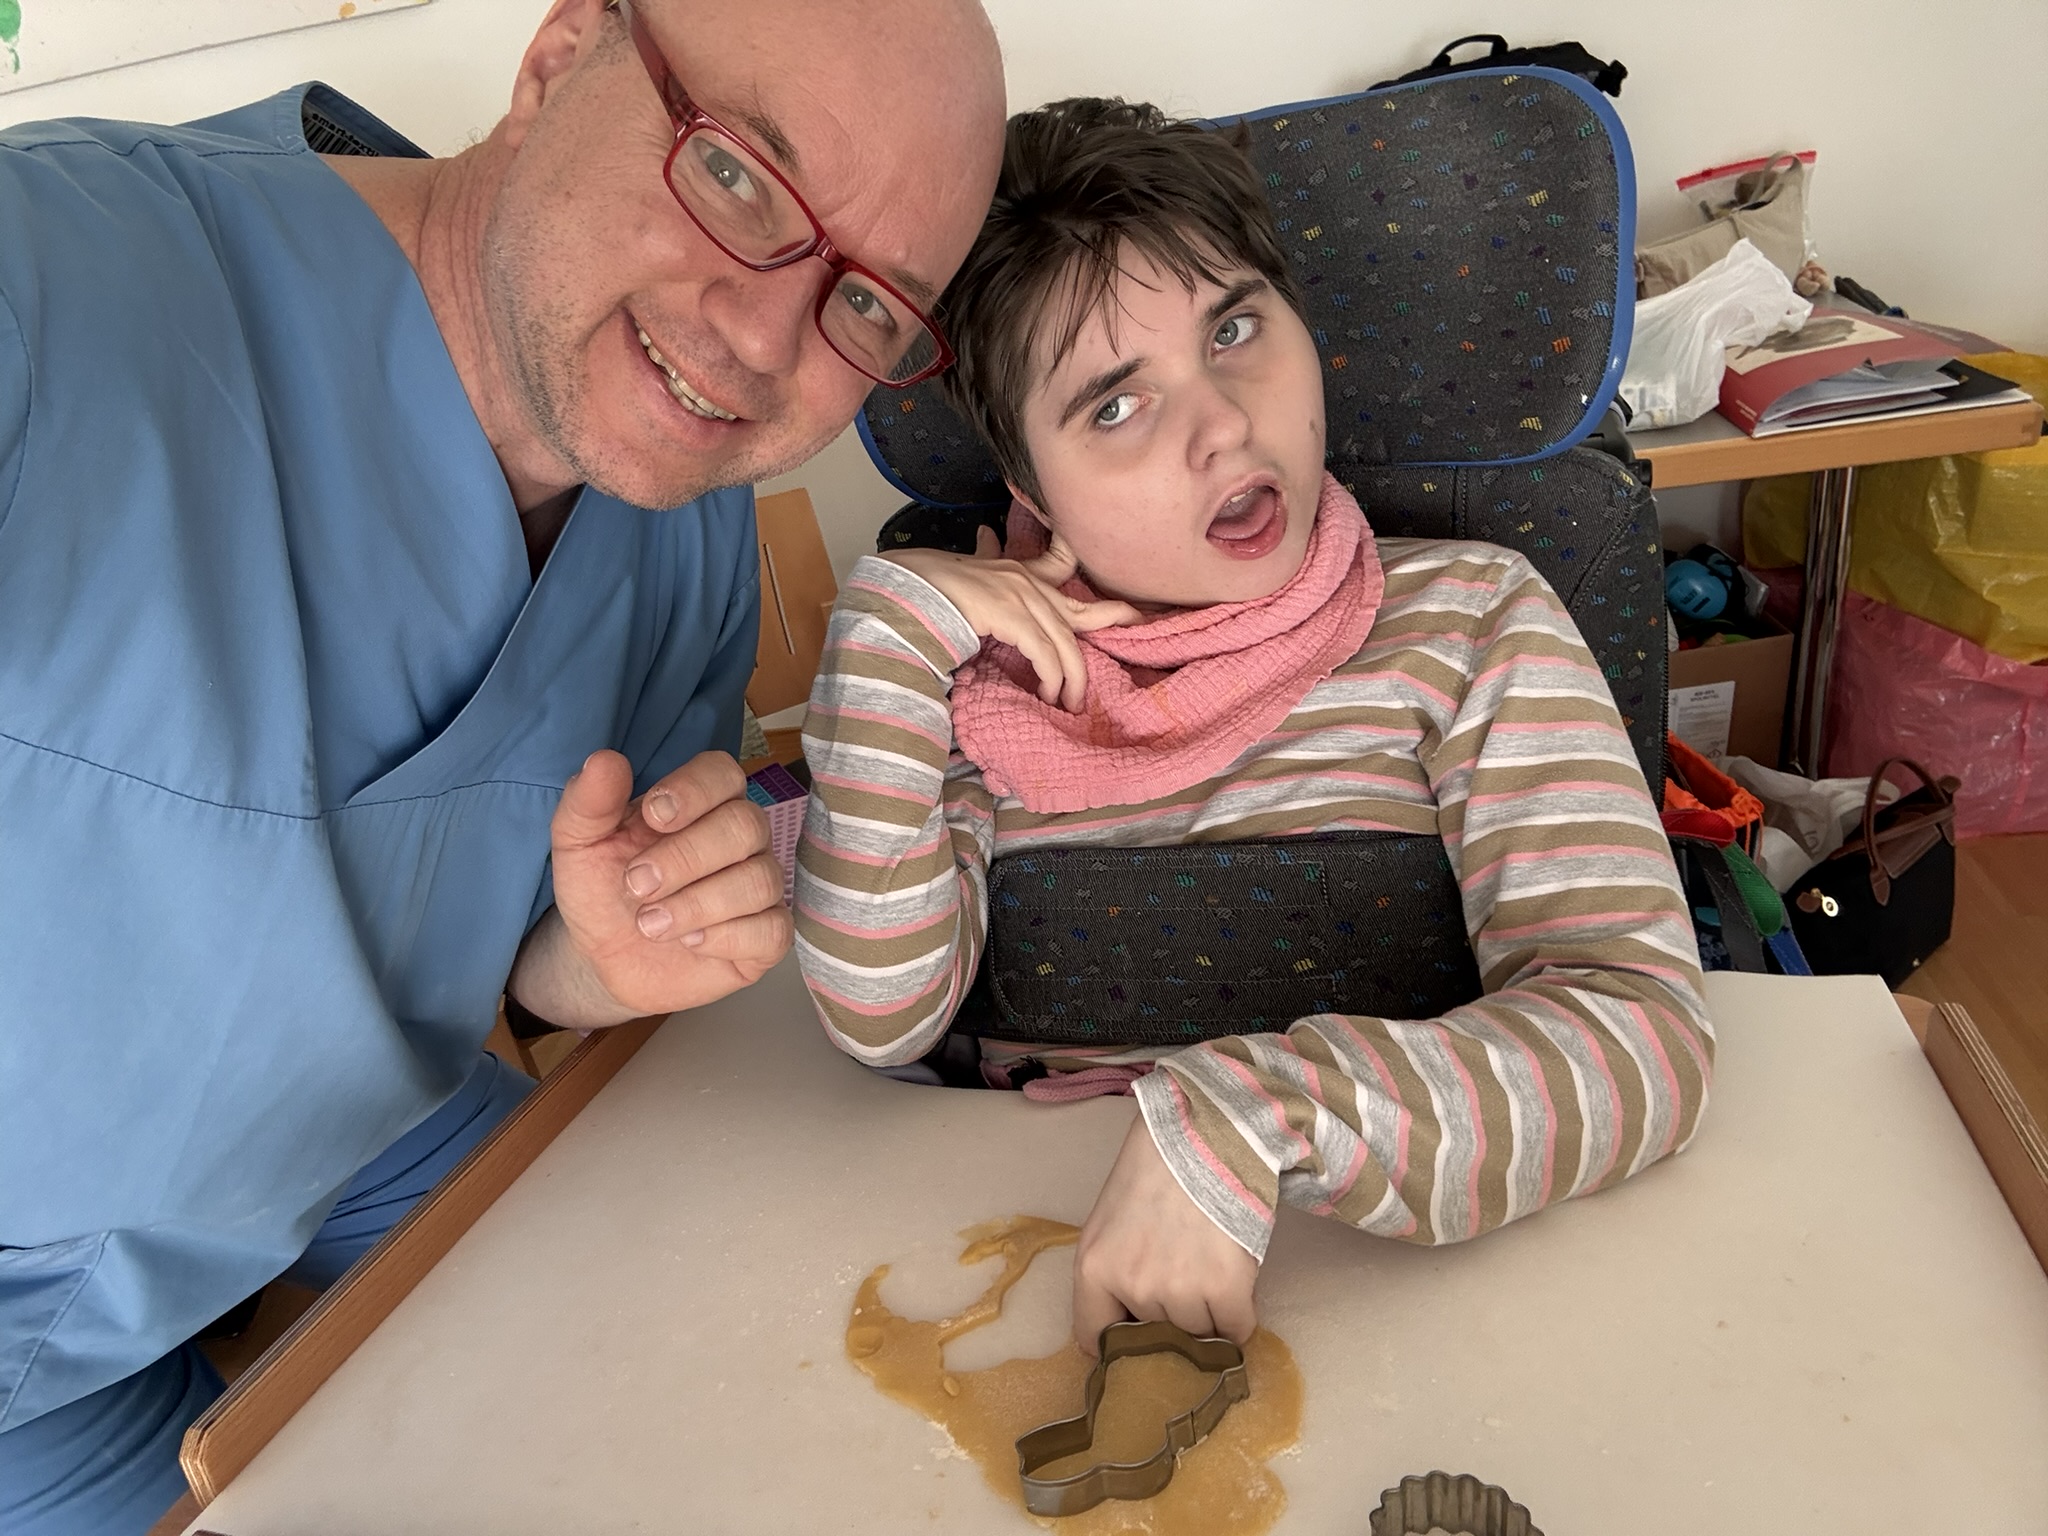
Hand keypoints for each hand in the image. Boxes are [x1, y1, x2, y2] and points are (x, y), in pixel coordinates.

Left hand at [511, 750, 792, 1025]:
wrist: (607, 961)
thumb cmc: (604, 893)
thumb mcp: (580, 846)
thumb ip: (589, 802)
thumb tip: (605, 760)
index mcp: (700, 804)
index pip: (723, 773)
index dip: (695, 789)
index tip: (653, 815)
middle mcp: (740, 838)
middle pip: (745, 825)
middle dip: (685, 857)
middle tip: (637, 885)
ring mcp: (760, 886)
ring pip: (759, 880)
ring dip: (697, 905)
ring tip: (650, 924)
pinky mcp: (769, 935)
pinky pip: (772, 929)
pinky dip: (725, 938)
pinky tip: (690, 943)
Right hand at [883, 526, 1138, 711]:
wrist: (906, 585)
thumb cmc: (932, 584)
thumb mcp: (968, 571)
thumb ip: (983, 557)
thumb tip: (984, 534)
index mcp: (1016, 571)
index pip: (1061, 563)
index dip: (1089, 577)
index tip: (1119, 593)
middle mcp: (1025, 579)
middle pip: (1077, 609)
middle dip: (1109, 619)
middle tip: (1135, 630)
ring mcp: (1020, 594)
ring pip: (1063, 642)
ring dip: (1070, 678)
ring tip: (1070, 703)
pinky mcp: (1011, 613)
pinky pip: (1043, 652)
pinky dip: (1051, 677)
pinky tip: (1049, 694)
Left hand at [1071, 1117, 1260, 1354]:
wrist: (1205, 1132)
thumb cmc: (1155, 1169)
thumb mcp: (1108, 1223)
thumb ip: (1110, 1276)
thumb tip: (1127, 1328)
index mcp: (1092, 1269)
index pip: (1093, 1338)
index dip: (1120, 1340)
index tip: (1138, 1336)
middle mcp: (1132, 1286)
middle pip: (1157, 1335)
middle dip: (1171, 1315)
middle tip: (1183, 1276)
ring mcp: (1180, 1290)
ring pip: (1198, 1335)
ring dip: (1208, 1313)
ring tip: (1210, 1265)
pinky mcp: (1226, 1287)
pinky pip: (1236, 1329)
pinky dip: (1239, 1315)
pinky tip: (1235, 1284)